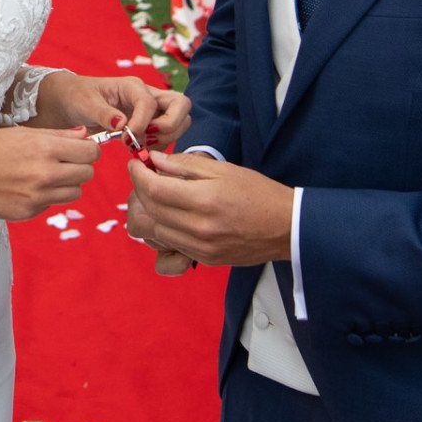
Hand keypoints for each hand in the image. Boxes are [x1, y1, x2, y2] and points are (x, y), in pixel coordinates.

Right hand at [0, 126, 99, 221]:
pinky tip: (28, 187)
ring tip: (47, 176)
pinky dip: (47, 196)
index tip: (81, 151)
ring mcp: (37, 196)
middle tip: (66, 163)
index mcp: (44, 148)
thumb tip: (85, 135)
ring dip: (67, 184)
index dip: (89, 151)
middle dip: (81, 167)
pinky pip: (52, 204)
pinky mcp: (29, 212)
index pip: (90, 153)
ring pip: (75, 193)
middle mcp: (44, 173)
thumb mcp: (23, 134)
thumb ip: (58, 135)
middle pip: (87, 174)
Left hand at [41, 72, 191, 146]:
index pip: (151, 103)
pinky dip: (161, 146)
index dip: (142, 123)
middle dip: (169, 126)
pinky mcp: (152, 122)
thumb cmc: (79, 97)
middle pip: (181, 105)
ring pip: (181, 120)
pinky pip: (169, 134)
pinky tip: (140, 151)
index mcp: (132, 86)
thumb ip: (104, 114)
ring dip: (167, 137)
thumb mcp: (86, 104)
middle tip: (145, 140)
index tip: (124, 139)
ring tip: (141, 147)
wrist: (74, 101)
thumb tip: (122, 124)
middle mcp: (148, 95)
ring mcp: (153, 109)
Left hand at [125, 152, 293, 266]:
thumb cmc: (258, 192)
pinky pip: (171, 245)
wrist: (286, 227)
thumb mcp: (223, 170)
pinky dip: (164, 228)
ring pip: (156, 231)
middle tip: (144, 176)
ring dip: (150, 211)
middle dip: (140, 190)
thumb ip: (185, 166)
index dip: (138, 176)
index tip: (135, 165)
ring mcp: (201, 248)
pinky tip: (173, 215)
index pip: (155, 189)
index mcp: (204, 200)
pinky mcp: (204, 259)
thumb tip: (155, 161)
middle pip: (151, 210)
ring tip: (158, 196)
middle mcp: (199, 228)